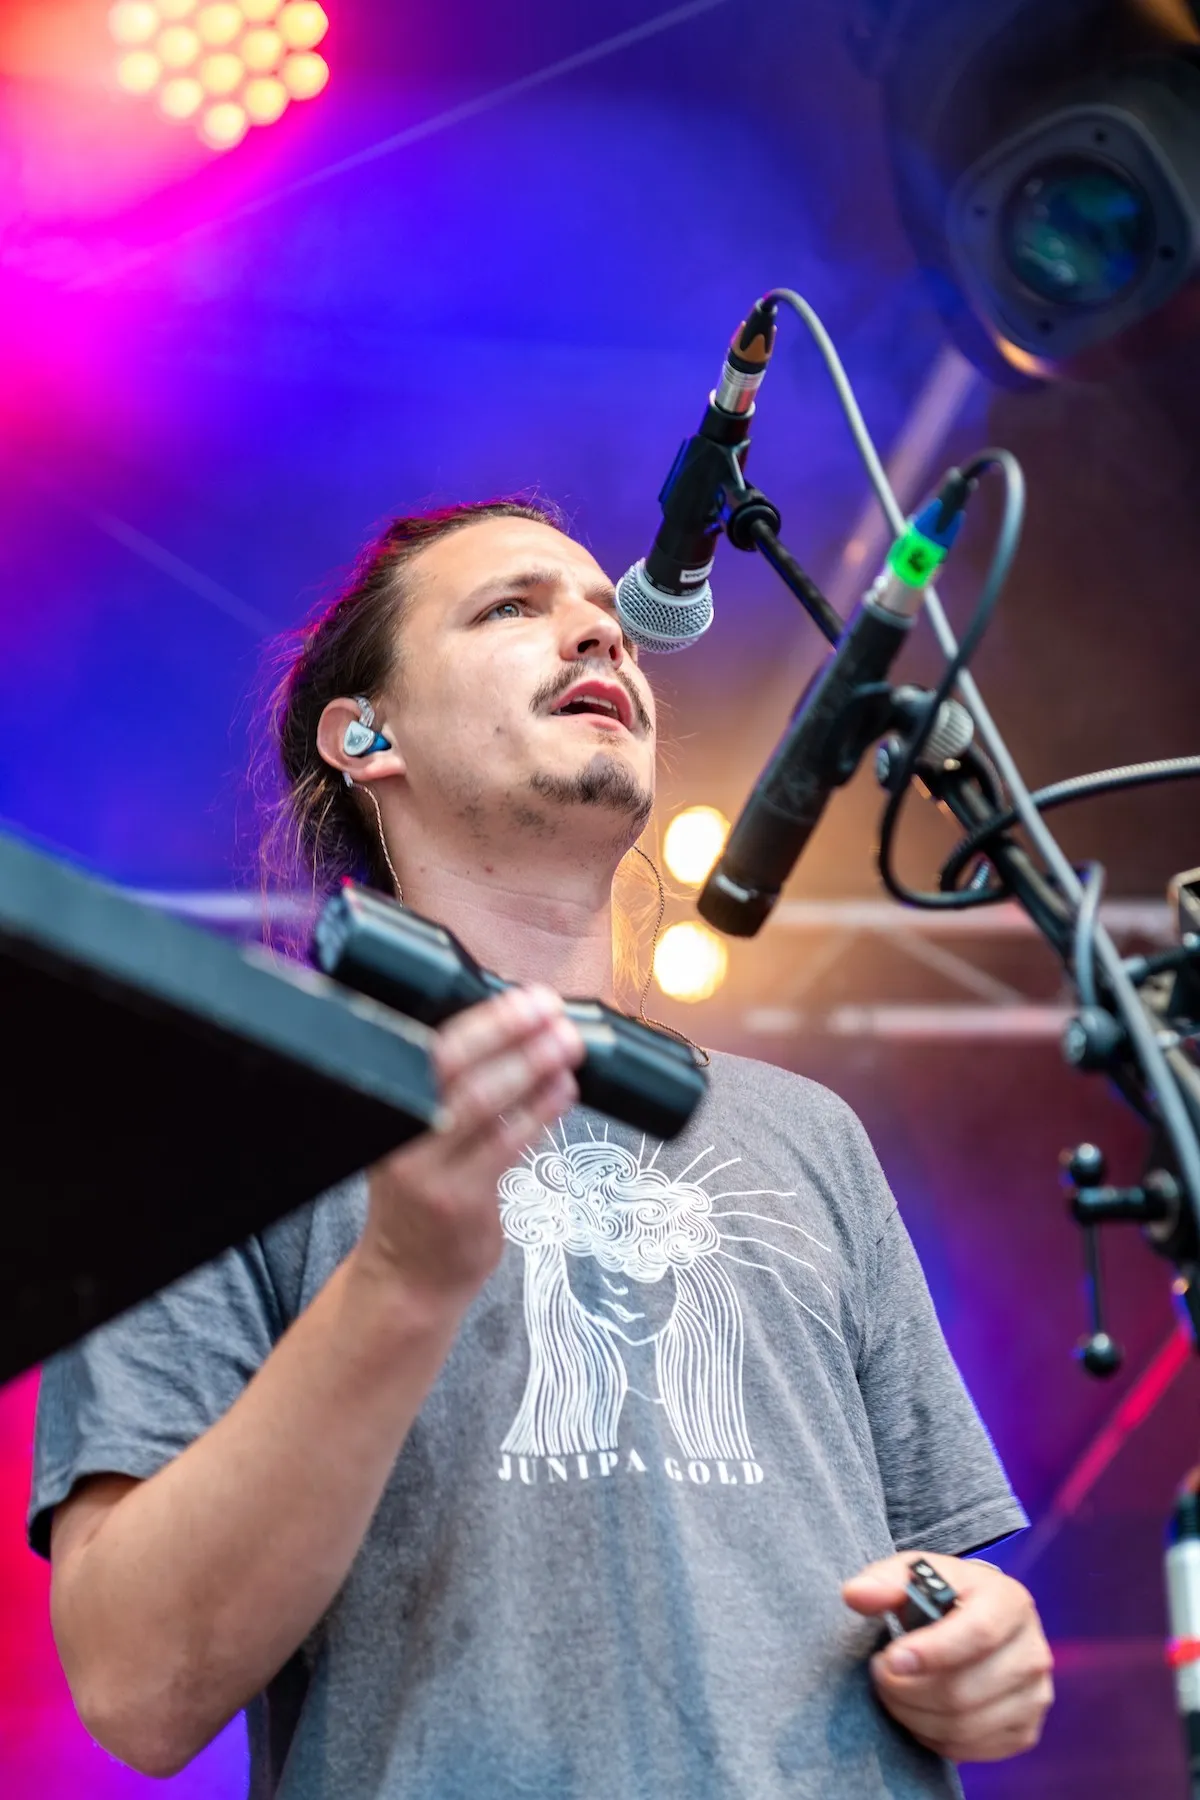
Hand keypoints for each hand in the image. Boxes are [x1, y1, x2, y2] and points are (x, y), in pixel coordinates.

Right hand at [356, 984, 582, 1307]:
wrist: (408, 1276)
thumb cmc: (421, 1194)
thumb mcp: (414, 1135)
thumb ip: (444, 1090)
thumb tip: (513, 1030)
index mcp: (386, 1105)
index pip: (429, 1047)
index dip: (482, 1019)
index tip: (523, 997)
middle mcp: (397, 1132)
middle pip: (451, 1067)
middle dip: (506, 1032)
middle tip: (551, 1010)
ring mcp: (426, 1169)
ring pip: (482, 1104)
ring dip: (531, 1068)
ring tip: (567, 1045)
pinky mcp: (459, 1199)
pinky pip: (505, 1145)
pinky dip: (538, 1113)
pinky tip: (562, 1091)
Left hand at [842, 1553, 1053, 1763]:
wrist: (979, 1618)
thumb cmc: (944, 1594)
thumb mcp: (915, 1572)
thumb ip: (884, 1580)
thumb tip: (856, 1595)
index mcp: (1010, 1602)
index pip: (978, 1633)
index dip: (931, 1652)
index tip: (890, 1660)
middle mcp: (1032, 1651)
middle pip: (965, 1689)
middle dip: (908, 1690)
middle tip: (879, 1674)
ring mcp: (1035, 1696)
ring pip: (966, 1725)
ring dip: (914, 1715)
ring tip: (892, 1693)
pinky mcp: (1025, 1731)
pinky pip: (973, 1749)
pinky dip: (935, 1738)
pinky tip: (917, 1713)